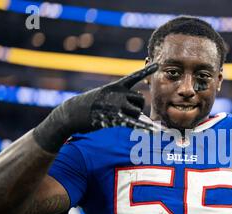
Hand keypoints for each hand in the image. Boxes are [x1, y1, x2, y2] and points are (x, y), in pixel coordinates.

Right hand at [33, 63, 158, 152]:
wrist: (73, 112)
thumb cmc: (90, 104)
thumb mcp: (104, 94)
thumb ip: (121, 99)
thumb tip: (139, 115)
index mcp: (116, 86)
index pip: (134, 77)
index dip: (147, 71)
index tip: (158, 64)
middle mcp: (118, 93)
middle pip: (139, 100)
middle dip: (136, 107)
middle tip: (122, 111)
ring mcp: (116, 105)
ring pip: (137, 112)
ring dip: (133, 117)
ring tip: (117, 117)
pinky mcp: (115, 118)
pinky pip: (134, 123)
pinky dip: (145, 127)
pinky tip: (156, 131)